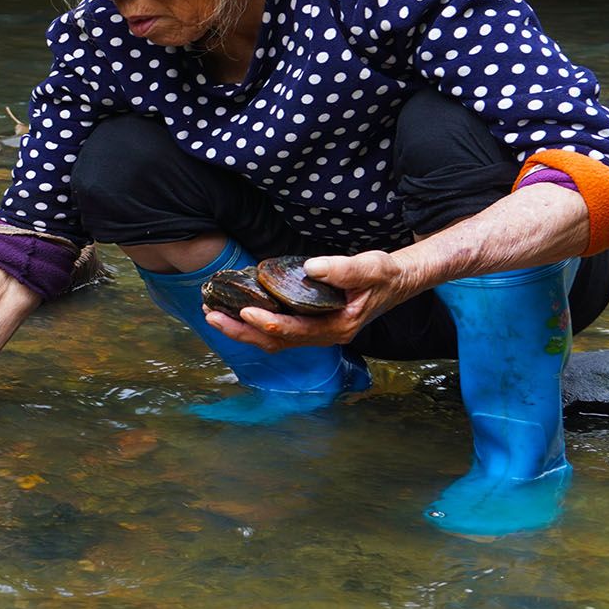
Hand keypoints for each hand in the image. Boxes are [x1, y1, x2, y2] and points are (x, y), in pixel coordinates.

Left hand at [205, 249, 415, 351]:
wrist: (396, 282)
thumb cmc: (384, 275)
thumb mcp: (370, 267)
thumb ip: (344, 269)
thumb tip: (312, 267)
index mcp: (337, 328)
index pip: (296, 331)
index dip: (268, 322)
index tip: (244, 310)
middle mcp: (324, 337)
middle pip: (276, 341)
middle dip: (242, 331)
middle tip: (211, 316)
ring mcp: (315, 333)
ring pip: (273, 339)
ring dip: (242, 330)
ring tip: (213, 315)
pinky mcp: (309, 325)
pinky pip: (277, 330)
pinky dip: (253, 324)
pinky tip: (234, 310)